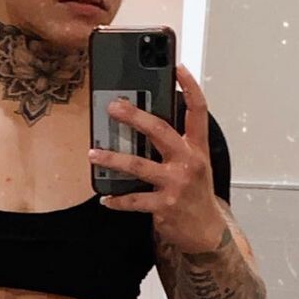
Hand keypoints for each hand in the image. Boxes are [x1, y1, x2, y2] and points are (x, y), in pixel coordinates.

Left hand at [87, 62, 226, 252]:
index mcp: (197, 148)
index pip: (198, 111)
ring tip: (93, 154)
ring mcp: (176, 184)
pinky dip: (116, 200)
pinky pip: (133, 200)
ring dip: (112, 159)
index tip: (178, 67)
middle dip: (135, 116)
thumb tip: (143, 125)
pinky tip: (105, 198)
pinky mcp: (164, 206)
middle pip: (160, 131)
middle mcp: (189, 162)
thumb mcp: (194, 165)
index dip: (190, 87)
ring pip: (139, 166)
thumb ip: (176, 145)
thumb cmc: (195, 193)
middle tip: (114, 107)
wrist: (206, 231)